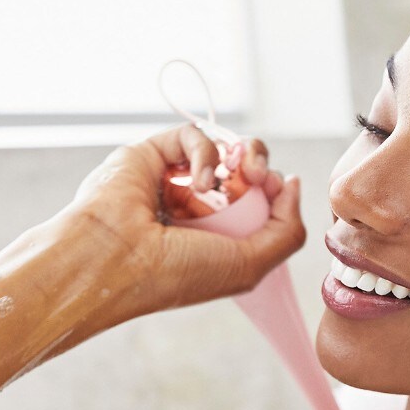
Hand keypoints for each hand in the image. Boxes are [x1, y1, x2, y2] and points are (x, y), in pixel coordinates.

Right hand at [66, 123, 305, 316]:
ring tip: (242, 172)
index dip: (275, 191)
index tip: (279, 190)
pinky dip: (208, 152)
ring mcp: (173, 180)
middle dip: (263, 168)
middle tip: (262, 178)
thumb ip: (287, 230)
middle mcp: (195, 209)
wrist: (116, 259)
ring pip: (224, 148)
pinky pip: (194, 135)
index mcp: (216, 238)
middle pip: (245, 171)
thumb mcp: (250, 265)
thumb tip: (292, 183)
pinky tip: (202, 182)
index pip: (258, 203)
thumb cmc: (176, 273)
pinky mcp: (151, 155)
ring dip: (245, 154)